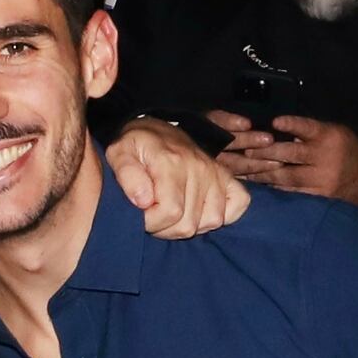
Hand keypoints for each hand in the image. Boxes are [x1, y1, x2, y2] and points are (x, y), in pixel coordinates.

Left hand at [108, 119, 251, 239]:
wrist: (156, 130)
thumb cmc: (136, 146)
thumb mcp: (119, 153)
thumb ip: (127, 175)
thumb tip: (144, 200)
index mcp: (171, 161)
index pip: (170, 212)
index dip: (151, 222)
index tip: (140, 214)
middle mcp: (199, 166)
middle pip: (189, 223)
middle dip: (165, 228)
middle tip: (153, 215)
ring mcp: (216, 172)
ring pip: (212, 221)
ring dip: (189, 224)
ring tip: (172, 212)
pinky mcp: (228, 177)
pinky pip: (238, 205)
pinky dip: (222, 214)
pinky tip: (199, 209)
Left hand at [211, 113, 357, 200]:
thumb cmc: (349, 151)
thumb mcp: (335, 133)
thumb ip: (310, 132)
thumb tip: (279, 131)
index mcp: (329, 137)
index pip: (307, 128)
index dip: (290, 125)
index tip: (274, 122)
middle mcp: (324, 158)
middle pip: (289, 154)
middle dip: (264, 153)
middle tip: (245, 150)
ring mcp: (321, 180)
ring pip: (286, 177)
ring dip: (262, 174)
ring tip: (243, 171)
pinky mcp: (318, 197)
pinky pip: (292, 193)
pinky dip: (274, 190)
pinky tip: (258, 187)